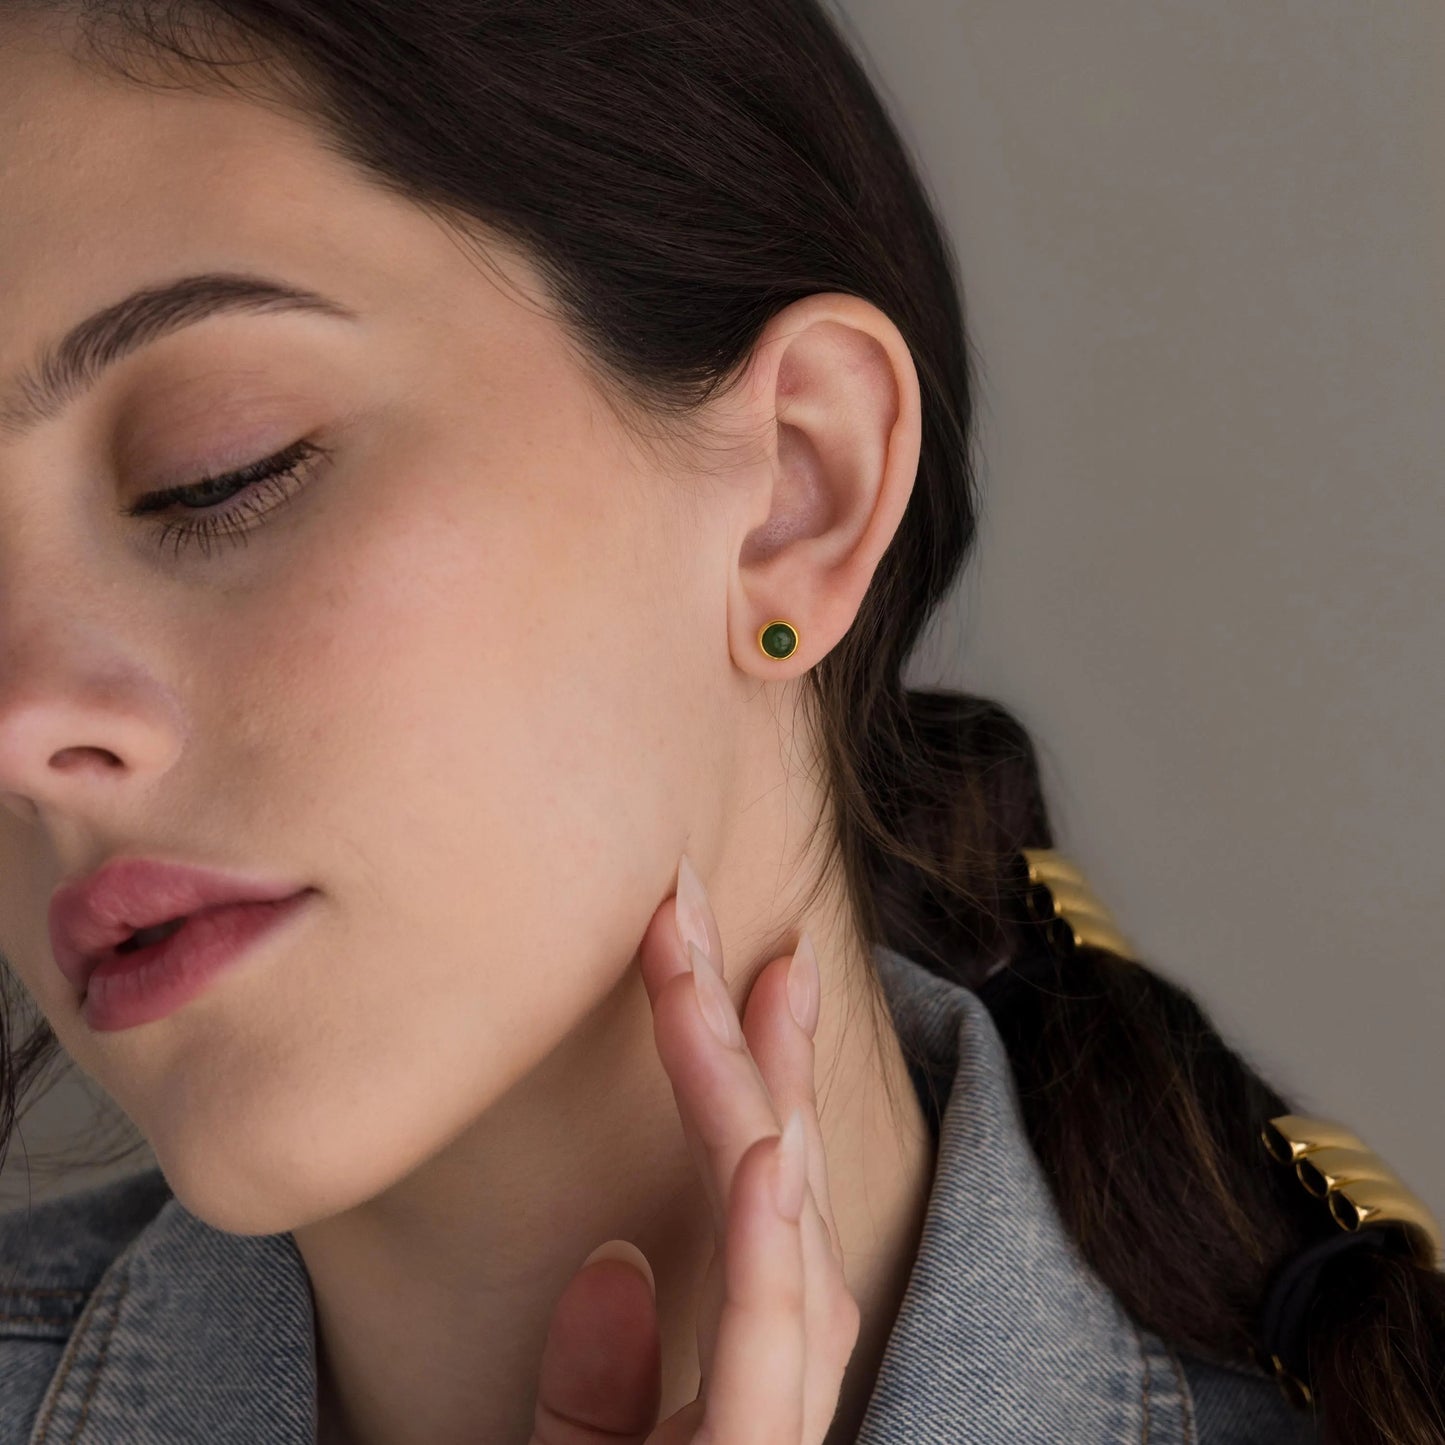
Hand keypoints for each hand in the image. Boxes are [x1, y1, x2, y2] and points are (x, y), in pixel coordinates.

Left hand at [529, 854, 861, 1443]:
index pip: (762, 1209)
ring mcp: (774, 1439)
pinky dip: (768, 1255)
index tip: (748, 967)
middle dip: (761, 1046)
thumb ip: (591, 1397)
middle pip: (784, 1194)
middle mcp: (774, 1392)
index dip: (757, 1079)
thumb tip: (611, 1264)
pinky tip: (766, 1151)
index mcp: (739, 1384)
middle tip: (721, 915)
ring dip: (764, 1100)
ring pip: (785, 1243)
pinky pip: (768, 1364)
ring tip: (758, 978)